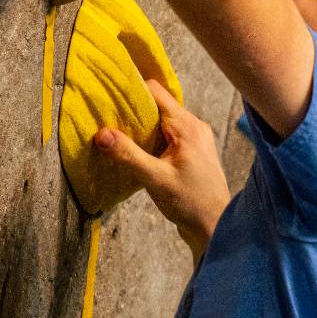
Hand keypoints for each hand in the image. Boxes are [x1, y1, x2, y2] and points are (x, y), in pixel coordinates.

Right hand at [97, 76, 229, 260]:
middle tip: (108, 117)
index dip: (132, 91)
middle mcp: (194, 127)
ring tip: (118, 134)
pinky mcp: (192, 152)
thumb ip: (128, 155)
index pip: (156, 92)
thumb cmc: (190, 203)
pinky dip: (152, 139)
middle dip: (134, 111)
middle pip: (158, 106)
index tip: (109, 96)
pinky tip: (136, 151)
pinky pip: (168, 136)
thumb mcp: (155, 179)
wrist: (215, 226)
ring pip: (162, 122)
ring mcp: (195, 139)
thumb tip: (101, 134)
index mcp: (188, 127)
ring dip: (142, 128)